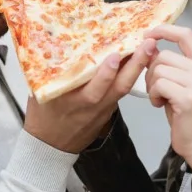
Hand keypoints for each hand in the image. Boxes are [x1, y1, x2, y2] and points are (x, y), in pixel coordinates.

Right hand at [24, 43, 152, 153]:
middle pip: (119, 87)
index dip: (105, 74)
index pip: (94, 90)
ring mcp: (103, 110)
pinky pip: (120, 91)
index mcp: (73, 102)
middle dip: (135, 64)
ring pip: (124, 88)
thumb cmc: (43, 116)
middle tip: (148, 44)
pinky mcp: (108, 111)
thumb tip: (61, 45)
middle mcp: (93, 106)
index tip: (115, 56)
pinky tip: (136, 60)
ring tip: (148, 48)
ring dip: (137, 67)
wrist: (49, 147)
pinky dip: (129, 75)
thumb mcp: (42, 94)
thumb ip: (53, 74)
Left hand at [144, 24, 191, 172]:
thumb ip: (169, 64)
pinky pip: (159, 85)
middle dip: (151, 72)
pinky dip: (153, 95)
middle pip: (163, 56)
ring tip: (161, 98)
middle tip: (157, 90)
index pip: (185, 34)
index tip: (148, 34)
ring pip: (158, 70)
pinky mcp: (188, 97)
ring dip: (152, 86)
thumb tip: (149, 45)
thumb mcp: (180, 82)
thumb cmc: (185, 111)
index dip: (165, 30)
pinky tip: (161, 105)